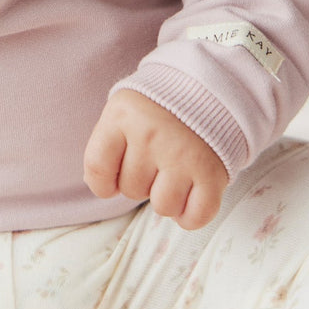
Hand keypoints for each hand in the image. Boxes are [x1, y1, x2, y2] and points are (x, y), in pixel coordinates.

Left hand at [83, 88, 227, 230]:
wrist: (208, 90)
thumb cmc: (158, 108)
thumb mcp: (123, 110)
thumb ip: (107, 146)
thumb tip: (101, 187)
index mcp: (122, 115)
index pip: (97, 169)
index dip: (104, 182)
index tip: (115, 176)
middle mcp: (150, 135)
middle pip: (131, 190)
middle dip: (142, 180)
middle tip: (157, 157)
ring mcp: (182, 155)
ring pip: (163, 207)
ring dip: (167, 196)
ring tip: (175, 170)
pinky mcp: (212, 173)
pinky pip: (195, 217)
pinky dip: (192, 214)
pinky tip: (191, 191)